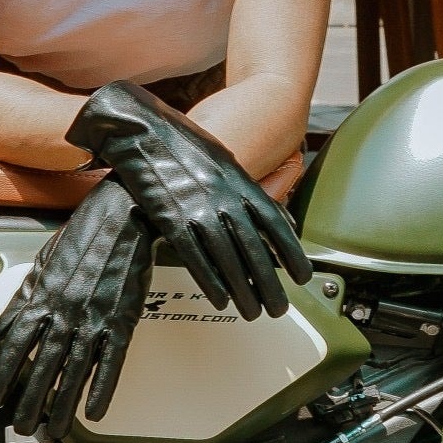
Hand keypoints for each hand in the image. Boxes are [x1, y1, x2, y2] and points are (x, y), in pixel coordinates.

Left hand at [0, 181, 155, 438]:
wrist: (125, 216)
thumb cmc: (85, 234)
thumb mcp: (45, 261)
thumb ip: (26, 295)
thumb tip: (9, 326)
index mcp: (43, 295)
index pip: (14, 343)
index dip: (3, 374)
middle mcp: (65, 310)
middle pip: (43, 365)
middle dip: (31, 401)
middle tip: (24, 427)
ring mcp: (95, 317)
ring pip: (75, 370)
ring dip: (63, 404)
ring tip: (56, 430)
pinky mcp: (123, 319)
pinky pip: (111, 361)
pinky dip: (103, 388)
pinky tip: (95, 411)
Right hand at [66, 80, 312, 319]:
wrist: (140, 130)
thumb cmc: (181, 146)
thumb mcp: (223, 159)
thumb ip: (247, 187)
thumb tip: (274, 209)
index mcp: (240, 181)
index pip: (275, 224)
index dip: (291, 254)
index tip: (302, 276)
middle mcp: (224, 197)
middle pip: (255, 250)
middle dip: (269, 284)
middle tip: (279, 308)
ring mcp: (198, 208)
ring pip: (228, 260)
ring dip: (243, 291)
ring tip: (253, 312)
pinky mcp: (171, 218)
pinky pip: (196, 257)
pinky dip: (211, 282)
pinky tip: (222, 299)